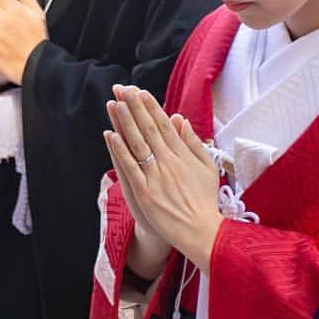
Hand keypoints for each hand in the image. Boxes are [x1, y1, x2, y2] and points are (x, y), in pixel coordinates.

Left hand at [104, 85, 222, 273]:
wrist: (201, 230)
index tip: (140, 91)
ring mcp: (156, 176)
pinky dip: (120, 150)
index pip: (164, 125)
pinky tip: (111, 135)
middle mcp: (169, 162)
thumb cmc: (204, 200)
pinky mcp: (145, 192)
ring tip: (115, 103)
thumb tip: (181, 120)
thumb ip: (193, 143)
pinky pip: (130, 167)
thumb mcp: (207, 167)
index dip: (151, 107)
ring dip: (125, 122)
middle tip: (122, 88)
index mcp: (183, 155)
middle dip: (135, 107)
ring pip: (138, 144)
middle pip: (148, 129)